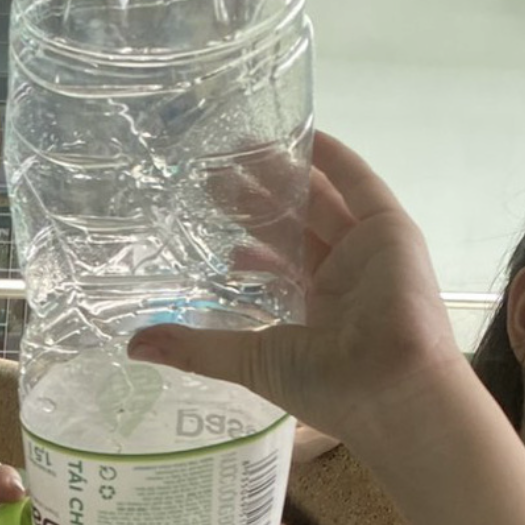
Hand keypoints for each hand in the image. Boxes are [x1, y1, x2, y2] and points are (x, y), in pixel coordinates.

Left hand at [126, 134, 466, 453]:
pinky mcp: (391, 231)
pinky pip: (361, 186)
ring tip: (241, 149)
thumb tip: (133, 347)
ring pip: (318, 201)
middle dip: (254, 198)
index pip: (277, 264)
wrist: (389, 389)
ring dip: (284, 175)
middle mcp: (343, 276)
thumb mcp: (249, 361)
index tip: (207, 222)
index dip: (246, 243)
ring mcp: (368, 252)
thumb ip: (197, 348)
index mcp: (317, 310)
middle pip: (292, 225)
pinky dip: (336, 160)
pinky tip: (307, 135)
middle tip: (212, 173)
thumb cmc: (328, 386)